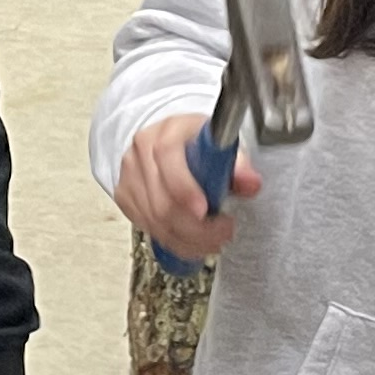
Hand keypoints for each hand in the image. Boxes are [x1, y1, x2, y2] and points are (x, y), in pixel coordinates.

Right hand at [111, 111, 262, 267]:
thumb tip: (250, 183)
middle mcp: (141, 153)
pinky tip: (192, 241)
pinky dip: (173, 241)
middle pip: (162, 202)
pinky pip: (147, 227)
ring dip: (187, 239)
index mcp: (165, 133)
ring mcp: (129, 176)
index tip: (205, 211)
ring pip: (155, 221)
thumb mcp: (221, 146)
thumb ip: (239, 165)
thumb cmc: (195, 145)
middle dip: (196, 228)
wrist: (167, 144)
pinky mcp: (124, 197)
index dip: (185, 189)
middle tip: (222, 234)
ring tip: (213, 241)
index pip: (167, 158)